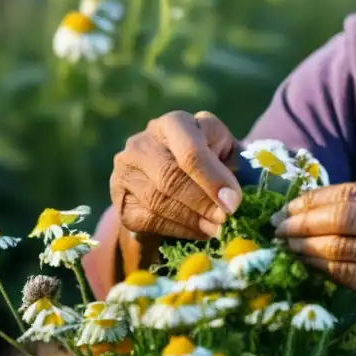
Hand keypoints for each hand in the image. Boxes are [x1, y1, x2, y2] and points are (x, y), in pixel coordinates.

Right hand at [111, 111, 242, 239]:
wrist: (171, 171)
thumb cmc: (210, 157)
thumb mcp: (225, 149)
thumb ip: (234, 162)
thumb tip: (235, 196)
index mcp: (174, 124)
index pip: (190, 150)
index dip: (213, 178)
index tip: (234, 202)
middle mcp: (143, 142)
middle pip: (170, 177)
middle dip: (202, 202)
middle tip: (226, 219)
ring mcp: (126, 170)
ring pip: (157, 200)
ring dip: (191, 219)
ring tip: (216, 228)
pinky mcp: (120, 198)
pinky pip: (147, 219)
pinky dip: (177, 229)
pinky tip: (198, 231)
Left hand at [274, 182, 355, 337]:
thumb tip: (308, 209)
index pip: (347, 194)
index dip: (310, 201)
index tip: (287, 208)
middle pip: (339, 219)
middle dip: (301, 223)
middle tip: (279, 228)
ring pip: (338, 249)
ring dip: (305, 248)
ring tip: (287, 246)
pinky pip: (345, 275)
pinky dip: (319, 268)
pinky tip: (307, 264)